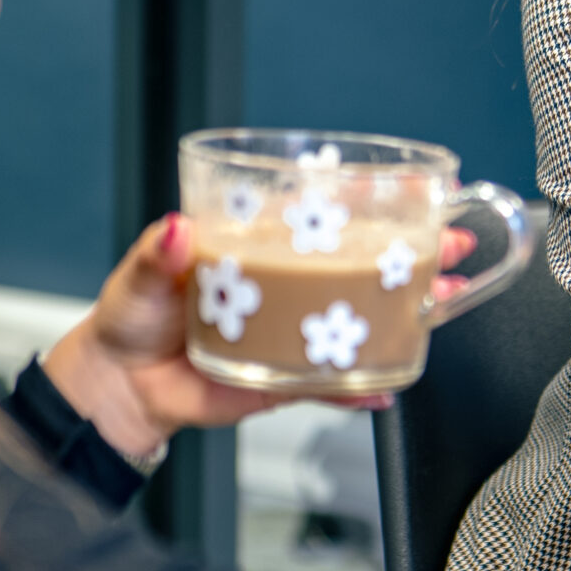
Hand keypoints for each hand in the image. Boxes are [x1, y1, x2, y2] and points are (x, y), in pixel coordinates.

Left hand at [40, 216, 475, 459]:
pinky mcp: (282, 378)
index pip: (322, 212)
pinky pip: (330, 383)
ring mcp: (290, 331)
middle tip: (452, 243)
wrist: (118, 385)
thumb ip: (159, 252)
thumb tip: (176, 230)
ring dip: (405, 310)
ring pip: (360, 318)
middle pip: (360, 263)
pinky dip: (360, 388)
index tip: (414, 183)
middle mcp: (283, 284)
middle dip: (411, 251)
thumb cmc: (132, 316)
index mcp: (258, 246)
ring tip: (442, 300)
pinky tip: (388, 385)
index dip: (370, 196)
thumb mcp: (142, 272)